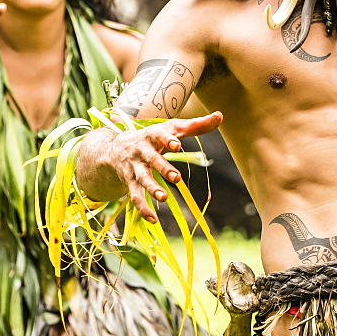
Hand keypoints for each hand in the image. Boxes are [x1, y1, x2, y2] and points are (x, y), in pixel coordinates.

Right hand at [104, 112, 222, 222]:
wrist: (116, 147)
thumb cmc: (153, 137)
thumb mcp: (172, 128)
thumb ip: (196, 125)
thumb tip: (220, 116)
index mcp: (152, 135)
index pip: (159, 135)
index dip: (167, 140)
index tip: (177, 145)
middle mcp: (141, 152)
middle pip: (151, 159)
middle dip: (163, 168)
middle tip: (177, 178)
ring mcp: (134, 168)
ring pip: (141, 179)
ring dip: (151, 188)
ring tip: (163, 197)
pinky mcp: (130, 182)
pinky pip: (134, 197)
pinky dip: (142, 209)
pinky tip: (153, 219)